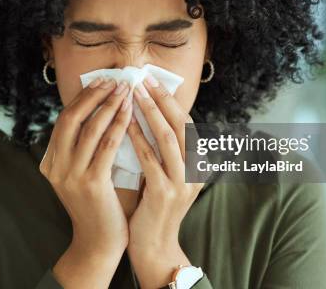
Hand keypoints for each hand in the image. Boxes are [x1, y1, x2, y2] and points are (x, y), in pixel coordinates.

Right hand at [39, 77, 133, 287]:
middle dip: (93, 96)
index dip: (83, 98)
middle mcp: (54, 166)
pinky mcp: (90, 184)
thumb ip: (86, 147)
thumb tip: (103, 109)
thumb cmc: (98, 204)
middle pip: (70, 119)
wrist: (99, 242)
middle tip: (114, 80)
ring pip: (89, 129)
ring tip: (125, 90)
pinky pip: (106, 146)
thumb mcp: (83, 172)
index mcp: (50, 162)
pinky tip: (130, 112)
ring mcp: (69, 175)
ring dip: (109, 106)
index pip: (64, 120)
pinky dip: (118, 125)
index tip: (102, 81)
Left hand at [126, 75, 203, 287]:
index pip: (188, 123)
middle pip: (182, 125)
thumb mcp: (168, 175)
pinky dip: (139, 138)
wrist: (155, 246)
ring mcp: (183, 183)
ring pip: (169, 138)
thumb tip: (151, 115)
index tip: (153, 81)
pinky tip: (125, 124)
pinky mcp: (166, 194)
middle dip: (162, 99)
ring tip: (134, 94)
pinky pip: (151, 159)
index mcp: (199, 164)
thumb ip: (166, 150)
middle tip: (144, 79)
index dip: (171, 100)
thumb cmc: (155, 206)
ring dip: (150, 112)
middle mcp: (197, 171)